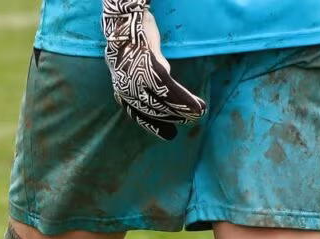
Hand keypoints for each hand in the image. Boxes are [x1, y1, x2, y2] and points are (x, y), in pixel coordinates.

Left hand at [102, 0, 205, 139]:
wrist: (125, 22)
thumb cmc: (131, 40)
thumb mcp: (135, 65)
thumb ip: (146, 79)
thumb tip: (165, 86)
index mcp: (122, 90)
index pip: (139, 114)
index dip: (155, 126)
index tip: (168, 134)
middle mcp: (127, 89)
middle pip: (154, 110)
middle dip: (174, 117)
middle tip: (190, 121)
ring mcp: (137, 80)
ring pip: (163, 103)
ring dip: (183, 110)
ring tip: (198, 114)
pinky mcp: (150, 70)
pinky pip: (169, 91)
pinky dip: (184, 100)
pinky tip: (195, 106)